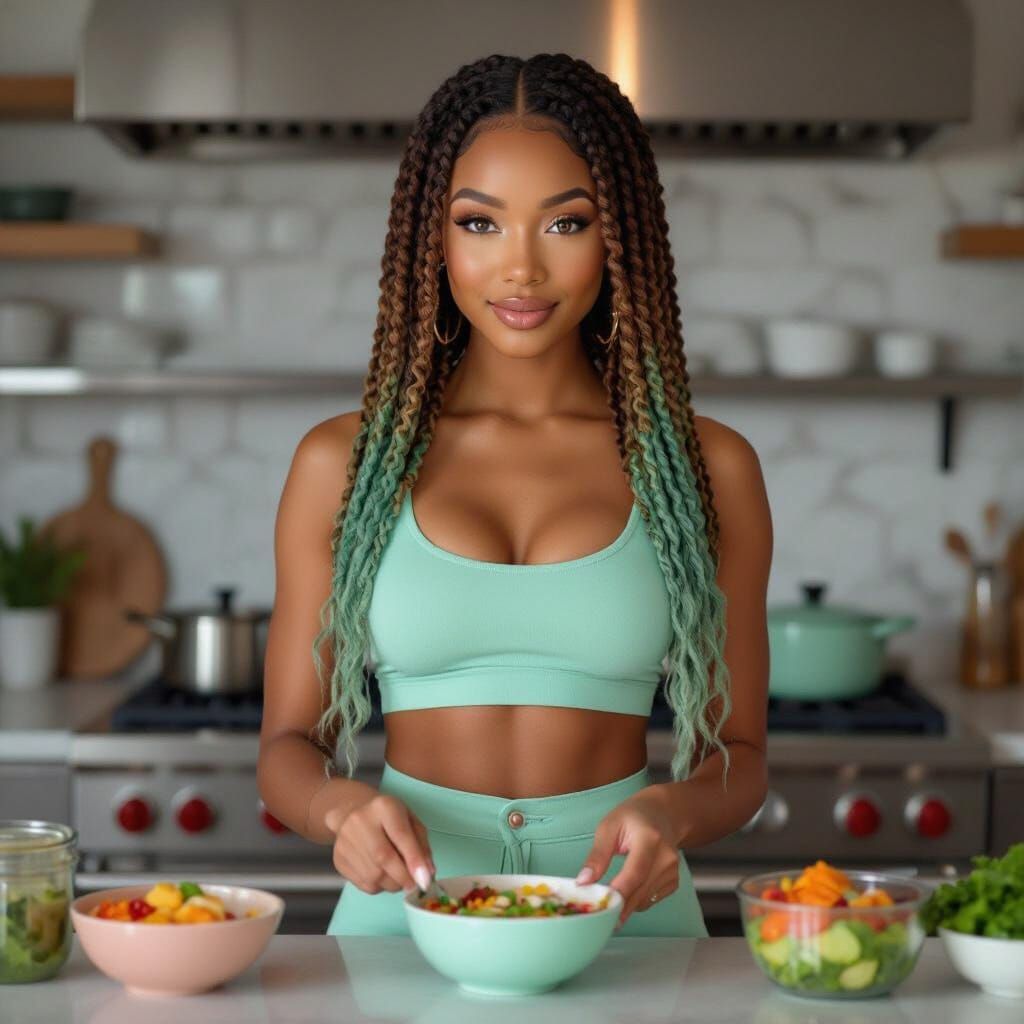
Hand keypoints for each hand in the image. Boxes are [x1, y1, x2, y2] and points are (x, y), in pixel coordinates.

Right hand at [324, 792, 434, 895]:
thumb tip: (427, 874)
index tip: (425, 880)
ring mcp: (345, 840)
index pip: (400, 834)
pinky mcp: (338, 859)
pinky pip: (363, 883)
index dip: (414, 859)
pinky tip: (382, 874)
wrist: (354, 812)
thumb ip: (422, 846)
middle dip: (403, 877)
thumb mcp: (411, 822)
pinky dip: (379, 886)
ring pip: (373, 875)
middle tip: (415, 887)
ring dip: (392, 884)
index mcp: (383, 806)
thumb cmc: (389, 819)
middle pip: (383, 857)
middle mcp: (360, 820)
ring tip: (399, 877)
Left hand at [575, 787, 679, 928]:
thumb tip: (584, 882)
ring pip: (644, 901)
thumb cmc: (632, 817)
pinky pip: (650, 900)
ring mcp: (672, 871)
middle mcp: (666, 857)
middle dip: (617, 906)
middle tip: (596, 915)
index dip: (618, 893)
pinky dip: (635, 901)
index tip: (600, 907)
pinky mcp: (673, 882)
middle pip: (640, 891)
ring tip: (607, 898)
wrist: (661, 813)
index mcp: (650, 839)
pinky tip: (625, 890)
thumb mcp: (609, 827)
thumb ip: (597, 855)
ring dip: (624, 905)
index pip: (635, 872)